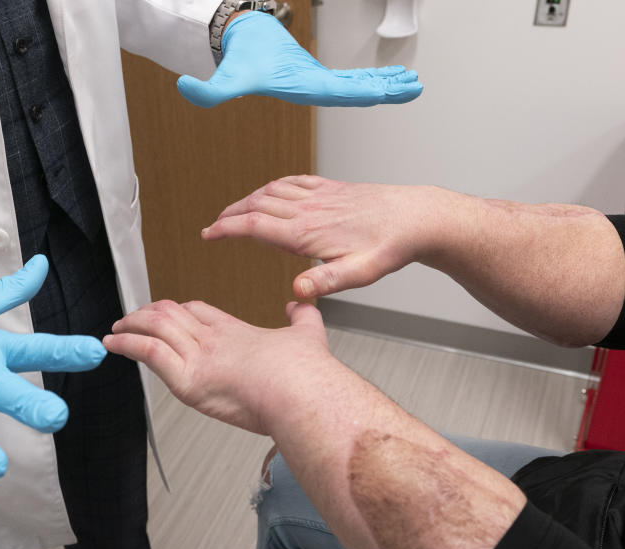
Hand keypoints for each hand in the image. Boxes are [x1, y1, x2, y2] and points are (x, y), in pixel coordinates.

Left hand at [104, 300, 332, 434]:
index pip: (197, 311)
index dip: (178, 310)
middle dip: (147, 315)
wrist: (303, 395)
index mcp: (236, 331)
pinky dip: (126, 345)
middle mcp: (213, 339)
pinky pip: (148, 352)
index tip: (166, 314)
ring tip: (116, 331)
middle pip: (170, 315)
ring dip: (130, 327)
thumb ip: (303, 317)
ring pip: (154, 329)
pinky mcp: (188, 381)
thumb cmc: (307, 376)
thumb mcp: (309, 334)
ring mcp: (199, 358)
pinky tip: (113, 345)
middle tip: (132, 320)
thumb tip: (300, 304)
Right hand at [177, 11, 422, 107]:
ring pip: (359, 86)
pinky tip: (393, 76)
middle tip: (416, 87)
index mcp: (303, 89)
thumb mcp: (225, 76)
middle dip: (387, 90)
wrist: (237, 44)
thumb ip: (207, 90)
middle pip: (357, 92)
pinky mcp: (321, 74)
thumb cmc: (237, 59)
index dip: (362, 91)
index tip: (386, 92)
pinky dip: (374, 76)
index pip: (338, 92)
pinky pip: (354, 78)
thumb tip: (185, 89)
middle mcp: (315, 90)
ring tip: (413, 81)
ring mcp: (319, 83)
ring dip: (386, 84)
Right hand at [203, 175, 452, 297]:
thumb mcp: (360, 273)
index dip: (226, 229)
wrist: (416, 217)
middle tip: (212, 227)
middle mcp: (308, 209)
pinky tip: (270, 192)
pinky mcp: (330, 188)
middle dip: (229, 215)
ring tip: (233, 212)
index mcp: (307, 231)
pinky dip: (272, 186)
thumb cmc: (390, 246)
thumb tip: (297, 291)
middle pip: (256, 205)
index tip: (208, 235)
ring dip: (247, 200)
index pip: (255, 226)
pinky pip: (292, 181)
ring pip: (271, 191)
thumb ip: (326, 282)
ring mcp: (318, 195)